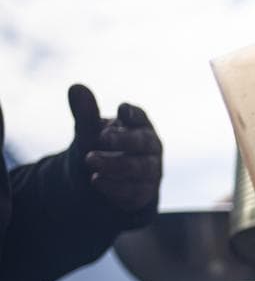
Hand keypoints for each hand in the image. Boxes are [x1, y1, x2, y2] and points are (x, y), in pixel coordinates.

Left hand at [68, 84, 161, 211]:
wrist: (99, 181)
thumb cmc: (99, 148)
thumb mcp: (89, 131)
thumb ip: (85, 112)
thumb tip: (76, 87)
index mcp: (138, 126)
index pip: (140, 118)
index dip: (133, 115)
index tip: (122, 111)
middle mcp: (150, 148)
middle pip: (145, 143)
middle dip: (125, 140)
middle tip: (102, 137)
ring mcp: (151, 171)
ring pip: (141, 168)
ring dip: (116, 165)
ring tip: (90, 160)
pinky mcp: (144, 193)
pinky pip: (135, 191)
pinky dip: (115, 187)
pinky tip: (96, 180)